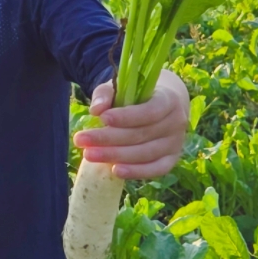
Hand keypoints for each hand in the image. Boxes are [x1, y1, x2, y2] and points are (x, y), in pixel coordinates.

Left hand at [73, 70, 189, 179]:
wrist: (166, 105)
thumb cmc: (140, 94)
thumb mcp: (123, 87)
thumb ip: (107, 94)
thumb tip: (96, 110)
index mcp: (169, 100)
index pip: (149, 111)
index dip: (126, 117)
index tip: (102, 118)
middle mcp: (176, 123)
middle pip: (141, 135)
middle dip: (108, 139)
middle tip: (80, 140)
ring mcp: (176, 143)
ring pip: (145, 154)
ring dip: (115, 156)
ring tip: (89, 155)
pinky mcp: (171, 159)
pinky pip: (156, 169)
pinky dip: (136, 172)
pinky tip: (115, 171)